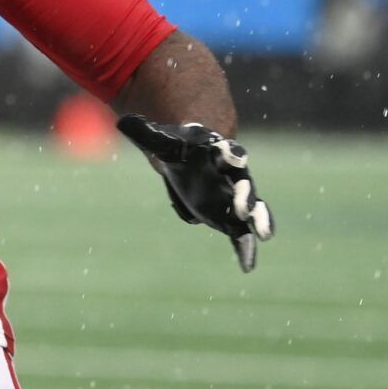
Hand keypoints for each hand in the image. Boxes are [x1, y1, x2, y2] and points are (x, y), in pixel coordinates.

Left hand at [117, 114, 273, 271]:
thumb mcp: (162, 140)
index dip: (231, 154)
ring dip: (258, 219)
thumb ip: (147, 133)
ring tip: (264, 234)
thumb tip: (123, 121)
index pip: (229, 151)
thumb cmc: (180, 146)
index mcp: (218, 153)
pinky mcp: (231, 216)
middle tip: (245, 208)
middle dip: (246, 195)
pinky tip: (248, 267)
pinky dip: (246, 248)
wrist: (194, 155)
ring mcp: (235, 197)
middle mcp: (233, 175)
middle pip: (245, 184)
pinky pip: (242, 233)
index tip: (234, 157)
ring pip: (252, 209)